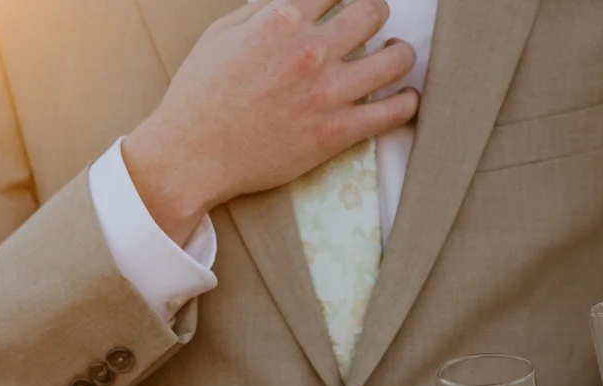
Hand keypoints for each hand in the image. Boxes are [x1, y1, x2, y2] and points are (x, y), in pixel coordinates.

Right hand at [122, 0, 419, 242]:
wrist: (194, 153)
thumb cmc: (200, 94)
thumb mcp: (222, 34)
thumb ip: (262, 11)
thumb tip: (290, 1)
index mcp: (281, 19)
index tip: (344, 0)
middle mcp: (310, 50)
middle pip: (374, 12)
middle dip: (376, 11)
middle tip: (373, 20)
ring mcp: (328, 92)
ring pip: (396, 59)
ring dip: (401, 53)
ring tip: (396, 55)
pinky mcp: (338, 132)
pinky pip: (395, 112)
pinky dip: (408, 102)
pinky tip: (407, 97)